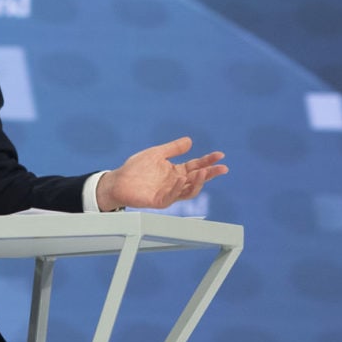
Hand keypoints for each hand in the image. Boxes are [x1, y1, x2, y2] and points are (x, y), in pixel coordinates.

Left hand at [95, 137, 227, 211]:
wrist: (118, 181)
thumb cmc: (136, 168)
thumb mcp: (156, 153)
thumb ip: (172, 149)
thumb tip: (189, 140)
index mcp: (176, 171)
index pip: (196, 166)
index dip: (208, 161)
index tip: (220, 155)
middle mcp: (175, 183)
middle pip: (197, 179)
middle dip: (210, 173)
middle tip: (222, 168)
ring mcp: (168, 192)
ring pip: (189, 190)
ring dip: (197, 182)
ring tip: (203, 172)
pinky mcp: (159, 200)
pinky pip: (172, 196)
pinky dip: (178, 188)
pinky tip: (182, 179)